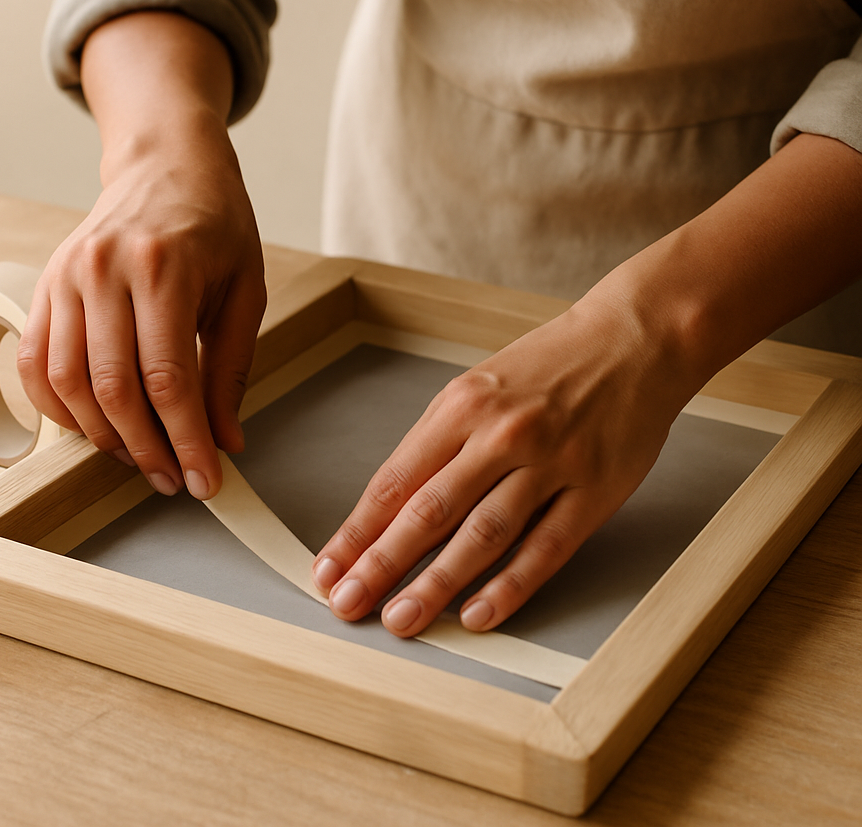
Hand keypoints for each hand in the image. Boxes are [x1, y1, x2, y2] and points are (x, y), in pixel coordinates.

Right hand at [17, 11, 264, 498]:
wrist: (167, 164)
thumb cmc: (215, 224)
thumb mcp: (245, 290)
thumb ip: (231, 368)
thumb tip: (225, 441)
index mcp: (164, 268)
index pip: (169, 379)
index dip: (185, 441)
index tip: (203, 480)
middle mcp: (105, 270)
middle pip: (114, 389)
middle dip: (146, 450)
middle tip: (172, 479)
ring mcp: (66, 276)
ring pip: (68, 383)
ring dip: (102, 435)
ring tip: (138, 456)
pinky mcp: (45, 284)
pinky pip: (35, 362)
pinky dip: (57, 407)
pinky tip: (91, 426)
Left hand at [311, 285, 694, 635]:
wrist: (631, 341)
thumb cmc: (546, 367)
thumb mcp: (477, 386)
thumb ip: (437, 443)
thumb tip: (391, 506)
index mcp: (462, 406)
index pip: (395, 481)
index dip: (358, 531)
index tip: (330, 568)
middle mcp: (501, 435)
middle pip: (429, 511)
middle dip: (382, 563)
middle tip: (348, 603)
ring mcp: (550, 463)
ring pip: (483, 535)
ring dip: (437, 583)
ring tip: (402, 620)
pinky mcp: (594, 491)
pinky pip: (545, 548)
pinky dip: (510, 586)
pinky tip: (478, 614)